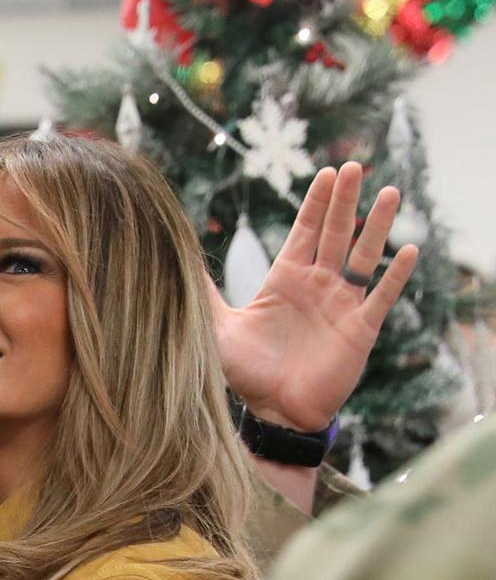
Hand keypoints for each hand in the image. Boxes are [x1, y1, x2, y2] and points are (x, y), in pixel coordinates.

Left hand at [212, 161, 421, 431]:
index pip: (306, 231)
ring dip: (377, 226)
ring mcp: (342, 305)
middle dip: (344, 201)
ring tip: (390, 193)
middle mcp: (318, 286)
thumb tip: (171, 259)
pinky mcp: (359, 330)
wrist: (272, 412)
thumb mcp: (217, 324)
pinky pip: (381, 297)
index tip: (326, 172)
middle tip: (354, 167)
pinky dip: (395, 275)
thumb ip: (202, 290)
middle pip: (335, 234)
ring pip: (364, 257)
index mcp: (286, 280)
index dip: (316, 203)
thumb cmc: (246, 371)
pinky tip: (409, 251)